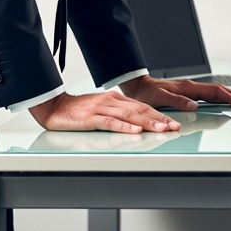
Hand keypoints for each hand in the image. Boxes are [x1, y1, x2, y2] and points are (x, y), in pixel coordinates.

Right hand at [29, 90, 180, 132]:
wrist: (55, 106)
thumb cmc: (78, 111)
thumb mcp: (102, 110)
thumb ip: (118, 115)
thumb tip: (137, 124)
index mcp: (116, 99)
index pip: (142, 107)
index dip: (159, 115)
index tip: (172, 122)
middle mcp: (112, 101)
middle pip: (140, 110)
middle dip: (159, 118)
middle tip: (174, 126)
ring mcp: (102, 108)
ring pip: (129, 115)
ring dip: (147, 123)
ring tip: (161, 129)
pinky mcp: (91, 117)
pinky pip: (110, 122)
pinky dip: (124, 127)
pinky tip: (134, 131)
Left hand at [120, 74, 230, 110]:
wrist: (139, 87)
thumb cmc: (148, 93)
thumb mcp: (160, 98)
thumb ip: (178, 102)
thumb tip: (194, 106)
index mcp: (189, 88)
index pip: (215, 92)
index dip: (230, 98)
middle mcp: (192, 87)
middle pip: (220, 90)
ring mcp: (191, 90)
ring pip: (215, 92)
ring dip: (230, 97)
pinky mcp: (189, 94)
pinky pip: (209, 96)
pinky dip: (220, 99)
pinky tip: (224, 104)